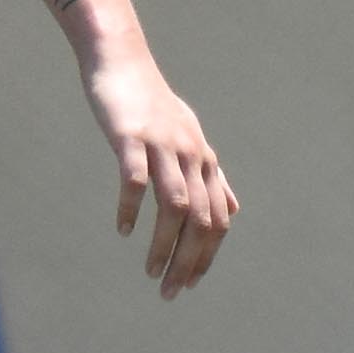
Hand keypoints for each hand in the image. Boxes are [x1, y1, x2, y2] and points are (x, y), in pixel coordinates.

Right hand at [85, 52, 234, 298]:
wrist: (122, 60)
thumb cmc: (151, 103)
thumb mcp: (190, 137)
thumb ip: (210, 175)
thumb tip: (231, 210)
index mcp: (204, 160)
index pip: (217, 220)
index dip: (206, 257)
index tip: (189, 284)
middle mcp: (191, 154)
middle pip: (201, 220)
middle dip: (188, 262)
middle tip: (169, 292)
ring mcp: (163, 145)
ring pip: (174, 206)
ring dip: (164, 245)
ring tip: (150, 272)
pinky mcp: (132, 137)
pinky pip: (136, 181)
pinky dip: (131, 210)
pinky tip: (123, 230)